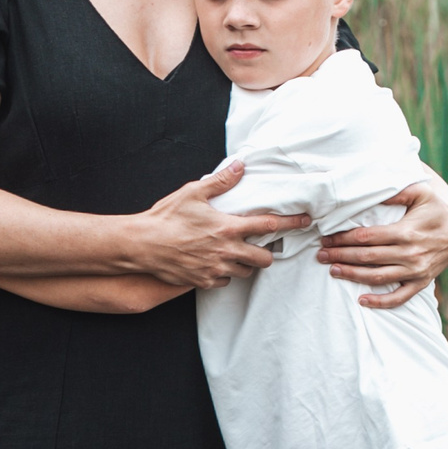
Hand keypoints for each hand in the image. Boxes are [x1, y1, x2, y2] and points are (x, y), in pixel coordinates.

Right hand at [127, 161, 307, 289]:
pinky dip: (225, 273)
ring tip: (233, 253)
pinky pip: (225, 280)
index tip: (305, 221)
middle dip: (265, 253)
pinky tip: (215, 263)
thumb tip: (240, 167)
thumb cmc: (166, 217)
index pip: (269, 225)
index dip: (291, 223)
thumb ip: (220, 181)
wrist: (142, 245)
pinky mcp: (204, 281)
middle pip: (264, 259)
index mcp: (228, 227)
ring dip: (245, 263)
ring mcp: (216, 268)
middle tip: (258, 246)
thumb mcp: (193, 193)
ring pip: (246, 272)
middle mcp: (227, 250)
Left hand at [315, 179, 447, 307]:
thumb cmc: (436, 209)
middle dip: (341, 256)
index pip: (367, 237)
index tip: (327, 237)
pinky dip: (381, 302)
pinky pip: (400, 297)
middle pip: (367, 257)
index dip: (344, 238)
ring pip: (378, 277)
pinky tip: (362, 301)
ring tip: (333, 271)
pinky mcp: (421, 282)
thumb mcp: (421, 192)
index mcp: (406, 232)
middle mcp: (410, 254)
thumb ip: (396, 192)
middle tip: (321, 255)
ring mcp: (415, 271)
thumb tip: (372, 191)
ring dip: (353, 276)